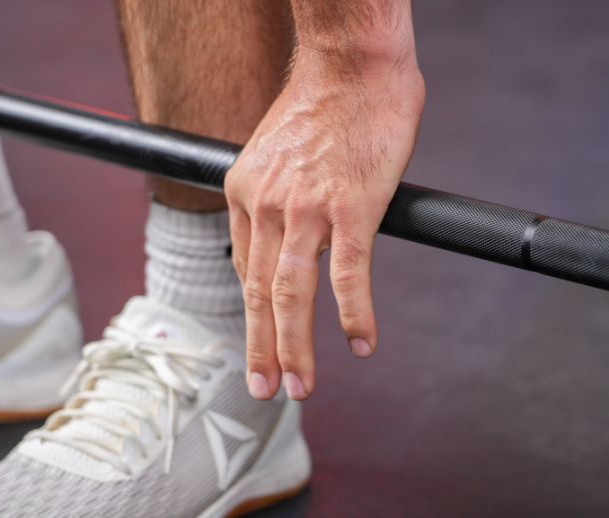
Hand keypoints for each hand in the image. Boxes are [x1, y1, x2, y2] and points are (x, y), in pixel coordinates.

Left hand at [224, 49, 424, 400]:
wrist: (352, 62)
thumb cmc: (327, 102)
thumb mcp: (279, 149)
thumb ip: (281, 193)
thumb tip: (300, 227)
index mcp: (246, 190)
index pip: (246, 267)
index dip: (256, 313)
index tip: (263, 342)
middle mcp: (267, 204)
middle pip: (260, 293)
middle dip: (261, 349)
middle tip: (266, 389)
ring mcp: (307, 208)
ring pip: (292, 295)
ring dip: (294, 350)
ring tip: (300, 386)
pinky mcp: (351, 207)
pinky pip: (348, 275)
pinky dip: (355, 315)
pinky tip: (362, 343)